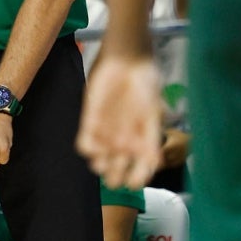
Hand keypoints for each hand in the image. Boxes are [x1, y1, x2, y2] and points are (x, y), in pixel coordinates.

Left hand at [76, 54, 162, 189]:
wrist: (126, 58)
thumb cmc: (146, 82)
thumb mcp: (153, 110)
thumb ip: (152, 136)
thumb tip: (155, 163)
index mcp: (143, 139)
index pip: (141, 170)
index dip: (137, 179)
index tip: (134, 182)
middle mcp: (125, 139)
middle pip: (117, 170)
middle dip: (115, 176)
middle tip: (114, 175)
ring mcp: (107, 131)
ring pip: (100, 161)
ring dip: (101, 164)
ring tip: (104, 157)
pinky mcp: (91, 120)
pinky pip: (85, 143)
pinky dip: (88, 148)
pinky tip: (93, 145)